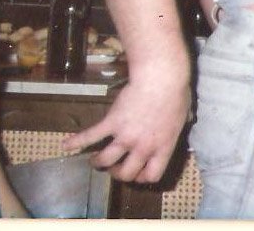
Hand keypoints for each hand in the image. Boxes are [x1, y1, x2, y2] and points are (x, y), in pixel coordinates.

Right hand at [62, 73, 191, 182]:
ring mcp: (126, 136)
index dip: (142, 178)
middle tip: (114, 168)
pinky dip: (77, 142)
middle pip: (126, 173)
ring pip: (106, 160)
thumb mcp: (184, 113)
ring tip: (95, 160)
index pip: (151, 176)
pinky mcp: (112, 122)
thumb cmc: (175, 92)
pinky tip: (67, 145)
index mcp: (163, 147)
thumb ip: (179, 124)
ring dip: (98, 162)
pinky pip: (91, 136)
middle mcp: (143, 147)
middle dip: (118, 173)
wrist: (161, 77)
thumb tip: (187, 119)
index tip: (137, 174)